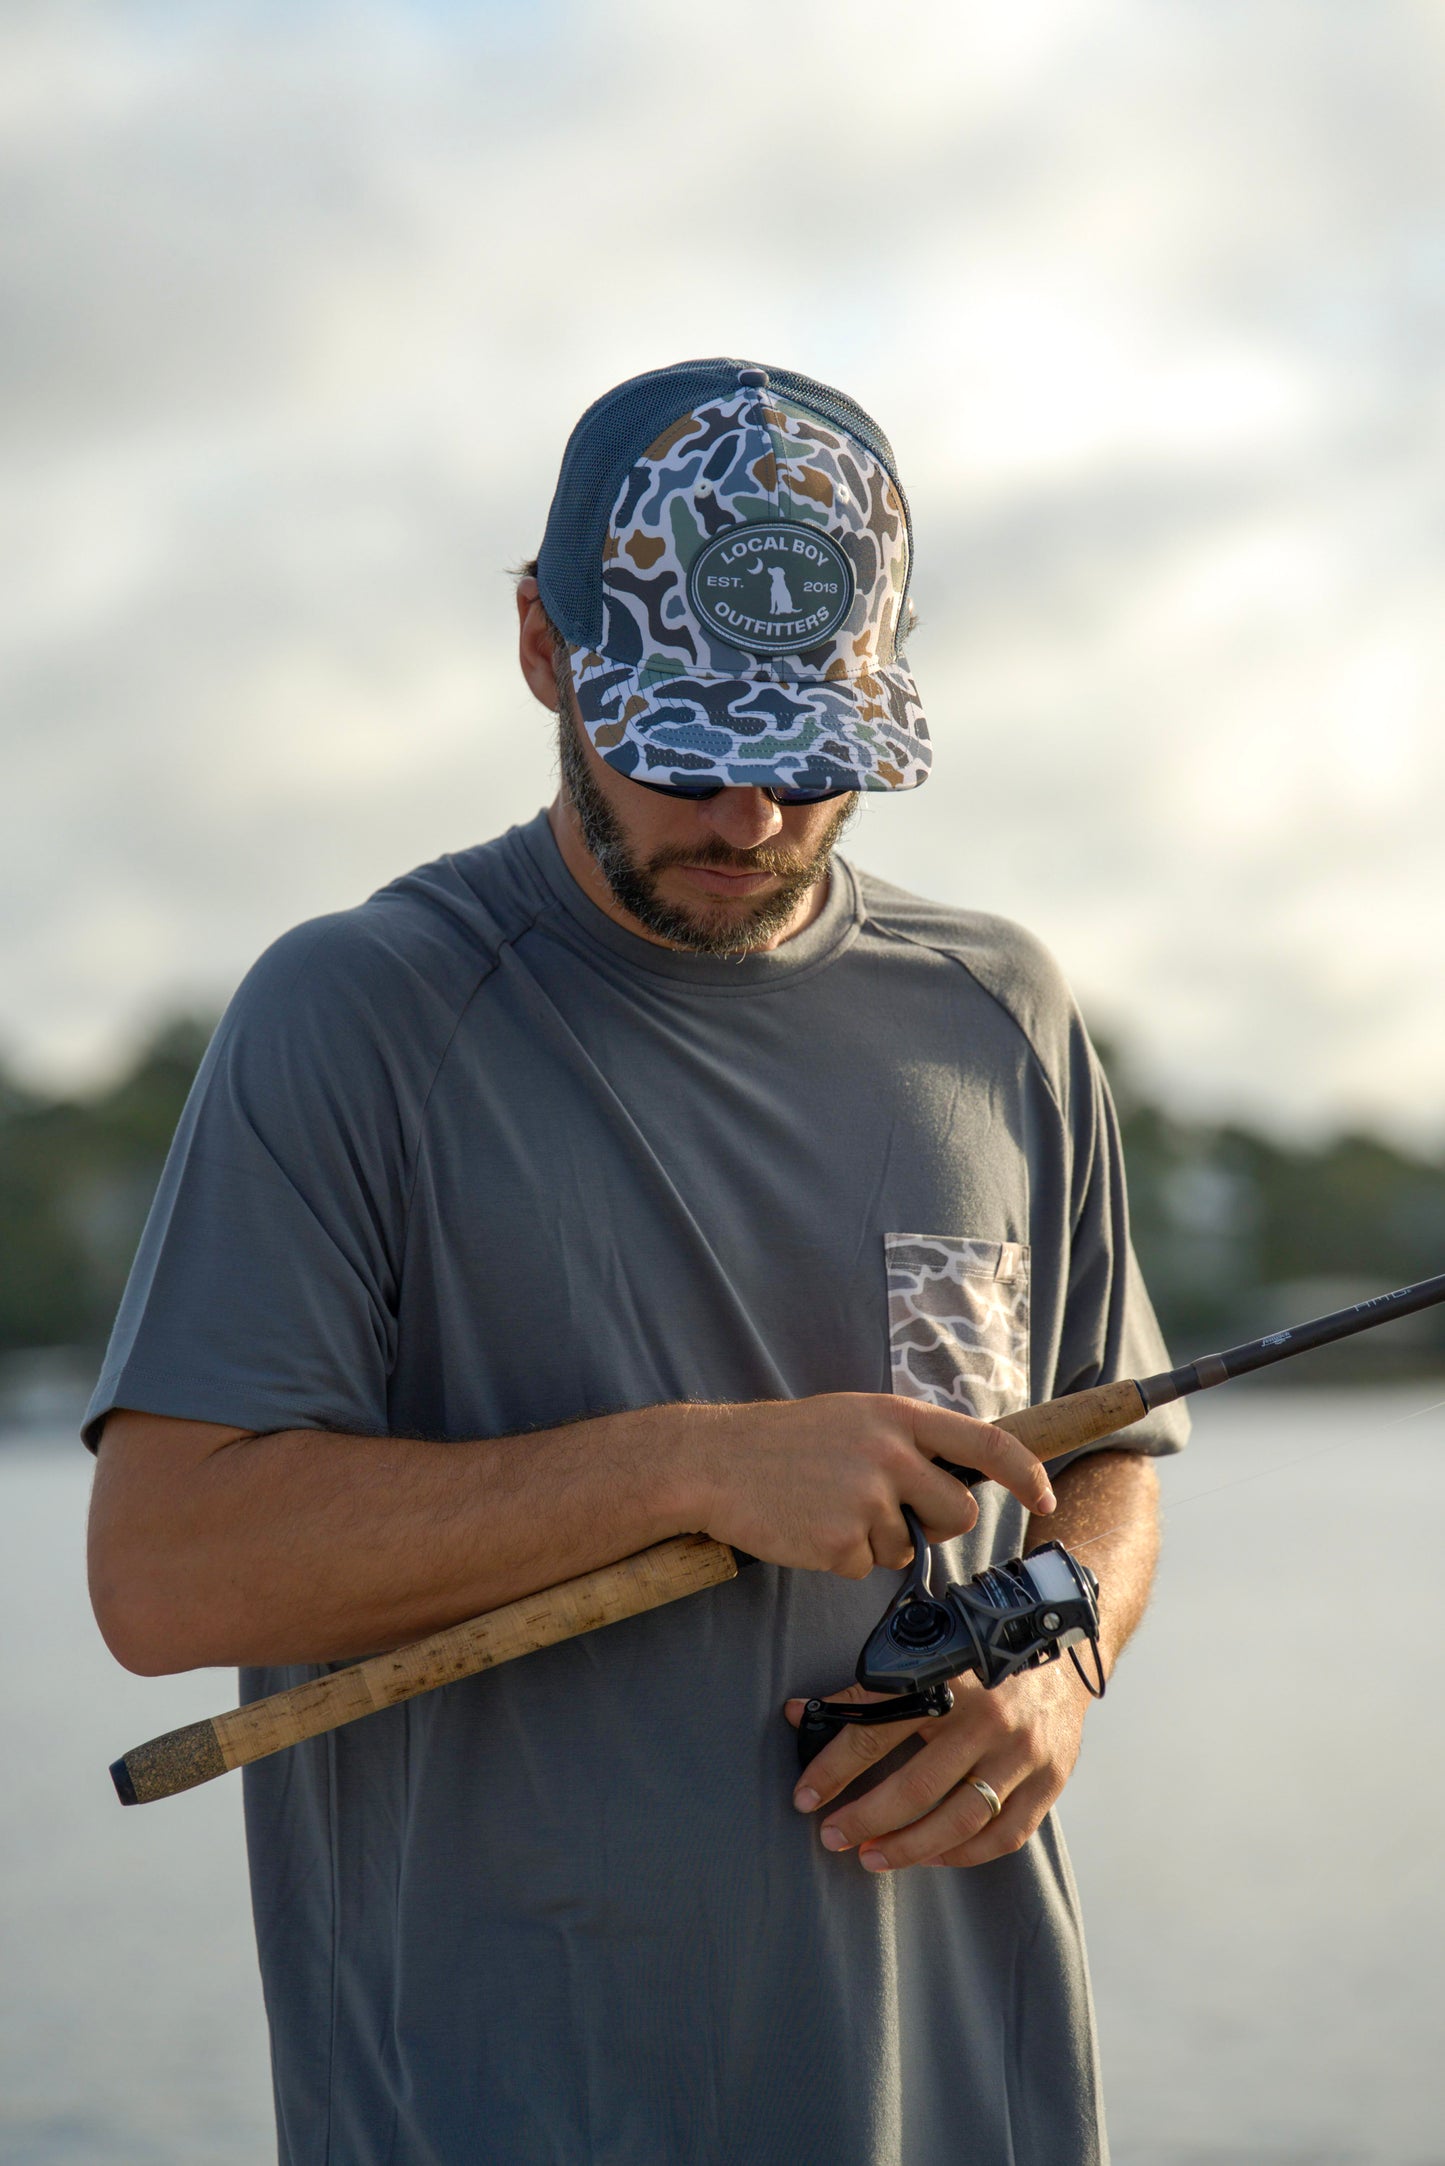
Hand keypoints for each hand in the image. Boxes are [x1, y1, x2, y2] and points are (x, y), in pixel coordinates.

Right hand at [674, 1393, 1054, 1578]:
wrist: (715, 1461)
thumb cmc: (785, 1440)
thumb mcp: (854, 1416)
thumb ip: (905, 1440)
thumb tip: (954, 1480)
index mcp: (898, 1417)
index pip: (988, 1443)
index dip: (1028, 1474)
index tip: (1047, 1498)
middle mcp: (891, 1454)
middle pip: (957, 1513)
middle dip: (936, 1527)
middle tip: (894, 1517)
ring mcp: (867, 1499)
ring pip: (905, 1547)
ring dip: (874, 1541)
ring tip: (825, 1508)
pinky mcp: (841, 1542)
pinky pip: (865, 1567)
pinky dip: (840, 1558)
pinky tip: (807, 1528)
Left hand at [783, 1655, 1090, 1869]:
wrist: (1061, 1643)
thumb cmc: (979, 1652)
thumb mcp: (923, 1656)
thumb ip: (863, 1690)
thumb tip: (797, 1714)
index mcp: (945, 1679)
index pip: (875, 1730)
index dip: (833, 1768)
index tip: (804, 1798)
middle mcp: (985, 1717)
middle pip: (916, 1786)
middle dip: (866, 1819)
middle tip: (833, 1838)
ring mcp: (1021, 1752)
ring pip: (960, 1819)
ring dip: (910, 1848)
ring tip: (872, 1857)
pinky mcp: (1050, 1778)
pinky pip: (1004, 1834)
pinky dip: (964, 1854)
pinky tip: (932, 1856)